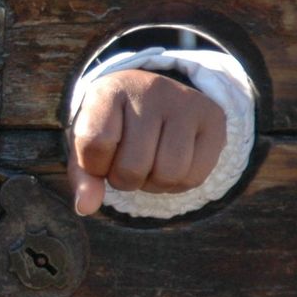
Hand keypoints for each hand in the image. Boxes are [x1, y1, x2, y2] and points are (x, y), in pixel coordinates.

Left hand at [67, 70, 227, 216]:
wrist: (152, 98)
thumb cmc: (113, 126)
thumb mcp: (88, 144)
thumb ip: (83, 176)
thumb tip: (86, 207)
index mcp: (109, 90)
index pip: (95, 143)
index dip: (94, 165)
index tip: (99, 156)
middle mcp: (149, 89)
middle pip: (132, 167)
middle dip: (124, 179)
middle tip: (126, 163)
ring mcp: (185, 101)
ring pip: (168, 174)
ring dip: (153, 185)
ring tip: (148, 164)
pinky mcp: (213, 118)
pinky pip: (194, 177)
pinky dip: (177, 185)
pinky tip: (170, 164)